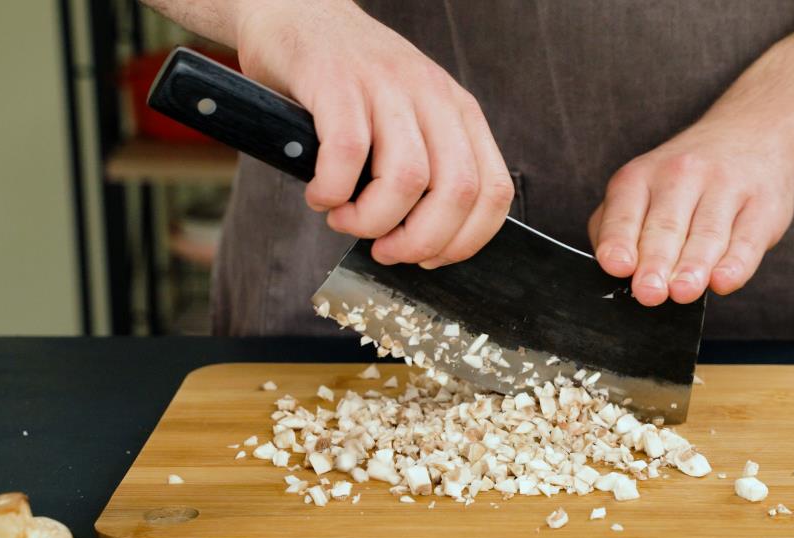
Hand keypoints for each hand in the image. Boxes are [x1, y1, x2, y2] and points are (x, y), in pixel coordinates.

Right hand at [235, 0, 513, 266]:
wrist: (298, 13)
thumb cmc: (351, 84)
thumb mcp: (410, 118)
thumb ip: (429, 168)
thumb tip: (427, 244)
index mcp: (460, 113)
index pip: (494, 192)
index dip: (465, 241)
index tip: (429, 258)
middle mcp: (433, 97)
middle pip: (458, 191)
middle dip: (422, 240)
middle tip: (386, 251)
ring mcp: (388, 86)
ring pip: (408, 178)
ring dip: (373, 220)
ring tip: (345, 220)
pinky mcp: (338, 82)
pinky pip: (347, 154)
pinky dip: (332, 191)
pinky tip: (320, 195)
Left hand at [588, 120, 793, 305]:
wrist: (751, 134)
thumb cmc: (684, 181)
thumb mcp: (642, 188)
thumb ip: (620, 227)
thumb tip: (616, 271)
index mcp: (641, 176)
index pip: (625, 213)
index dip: (619, 241)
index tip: (618, 266)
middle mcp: (683, 174)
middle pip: (666, 226)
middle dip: (656, 262)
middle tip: (649, 292)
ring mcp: (727, 187)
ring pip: (707, 233)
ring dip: (693, 266)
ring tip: (683, 291)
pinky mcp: (763, 206)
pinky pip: (748, 239)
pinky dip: (736, 264)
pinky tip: (723, 281)